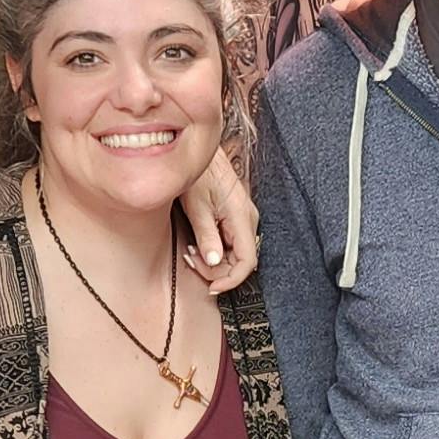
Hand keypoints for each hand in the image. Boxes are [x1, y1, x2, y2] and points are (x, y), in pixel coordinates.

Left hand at [181, 151, 260, 293]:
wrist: (199, 151)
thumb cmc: (198, 173)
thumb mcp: (197, 206)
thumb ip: (207, 236)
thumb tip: (214, 262)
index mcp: (242, 217)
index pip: (247, 262)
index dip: (231, 279)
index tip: (213, 287)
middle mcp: (248, 219)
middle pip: (240, 260)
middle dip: (216, 269)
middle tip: (191, 261)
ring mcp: (243, 218)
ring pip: (234, 253)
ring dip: (213, 261)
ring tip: (190, 252)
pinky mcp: (235, 217)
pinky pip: (230, 243)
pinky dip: (214, 250)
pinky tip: (197, 244)